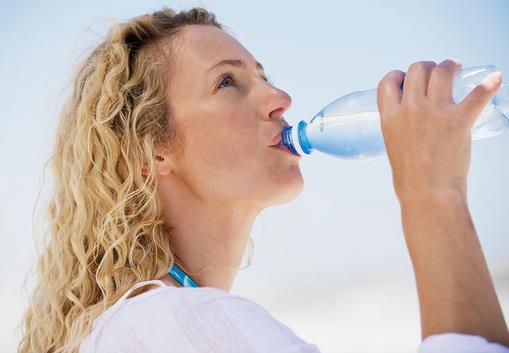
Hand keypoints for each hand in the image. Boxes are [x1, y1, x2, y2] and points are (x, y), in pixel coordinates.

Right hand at [376, 59, 501, 203]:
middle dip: (426, 67)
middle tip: (436, 73)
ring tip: (456, 68)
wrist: (427, 193)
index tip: (406, 79)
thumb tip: (412, 118)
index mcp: (390, 116)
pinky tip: (495, 79)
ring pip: (442, 72)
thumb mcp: (392, 144)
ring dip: (450, 66)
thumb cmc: (409, 177)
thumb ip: (399, 125)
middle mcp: (411, 109)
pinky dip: (489, 85)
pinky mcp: (459, 121)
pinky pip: (477, 95)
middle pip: (418, 69)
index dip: (398, 76)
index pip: (388, 82)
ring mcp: (435, 113)